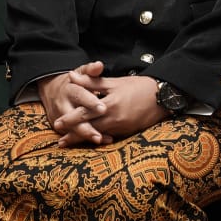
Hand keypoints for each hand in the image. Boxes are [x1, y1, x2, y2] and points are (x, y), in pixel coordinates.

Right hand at [39, 62, 109, 145]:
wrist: (52, 90)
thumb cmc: (73, 81)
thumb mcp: (80, 72)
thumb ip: (90, 70)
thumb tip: (99, 65)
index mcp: (69, 89)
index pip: (79, 95)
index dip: (90, 102)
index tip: (102, 108)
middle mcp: (63, 104)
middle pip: (73, 117)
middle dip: (86, 127)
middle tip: (99, 134)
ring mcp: (60, 117)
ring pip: (73, 128)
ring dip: (86, 135)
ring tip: (101, 139)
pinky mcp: (61, 127)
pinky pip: (74, 134)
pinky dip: (86, 139)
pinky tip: (102, 140)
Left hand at [40, 68, 165, 145]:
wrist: (162, 97)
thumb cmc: (138, 87)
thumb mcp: (114, 82)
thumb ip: (92, 82)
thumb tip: (72, 77)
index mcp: (109, 104)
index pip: (85, 114)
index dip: (71, 119)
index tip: (57, 124)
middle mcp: (114, 118)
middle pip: (89, 128)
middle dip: (73, 135)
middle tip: (59, 142)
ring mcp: (121, 127)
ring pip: (97, 134)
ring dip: (83, 139)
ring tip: (69, 143)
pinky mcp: (127, 132)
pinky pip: (109, 137)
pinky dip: (98, 139)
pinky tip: (90, 142)